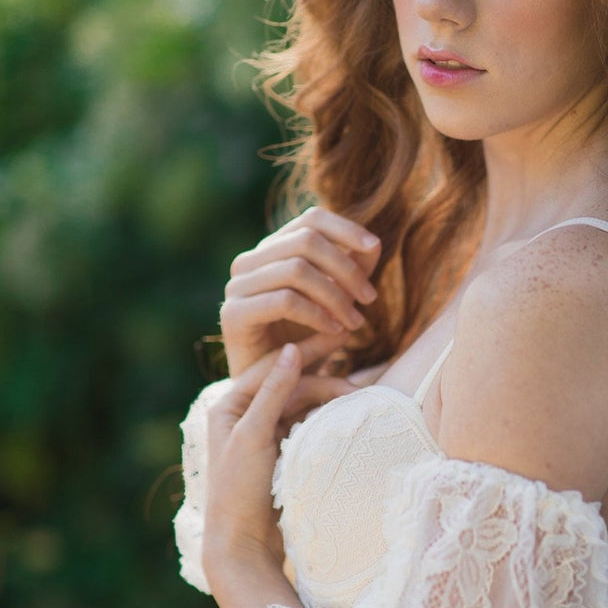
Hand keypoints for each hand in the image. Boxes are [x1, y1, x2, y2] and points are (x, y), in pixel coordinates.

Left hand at [202, 341, 354, 576]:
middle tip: (358, 381)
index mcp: (230, 404)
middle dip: (324, 378)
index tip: (340, 336)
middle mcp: (245, 414)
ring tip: (357, 403)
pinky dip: (326, 418)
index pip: (274, 365)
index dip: (307, 350)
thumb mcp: (254, 434)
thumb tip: (292, 349)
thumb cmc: (239, 490)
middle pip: (291, 384)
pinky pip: (306, 424)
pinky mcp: (281, 453)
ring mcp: (264, 434)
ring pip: (302, 404)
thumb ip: (273, 391)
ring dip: (328, 400)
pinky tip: (346, 417)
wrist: (242, 545)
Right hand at [220, 207, 381, 378]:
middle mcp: (249, 261)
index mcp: (272, 250)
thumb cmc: (304, 342)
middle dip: (346, 268)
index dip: (346, 228)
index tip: (375, 248)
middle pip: (306, 240)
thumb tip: (373, 245)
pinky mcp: (233, 314)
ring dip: (335, 296)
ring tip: (355, 322)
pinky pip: (284, 301)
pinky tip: (336, 331)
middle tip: (369, 298)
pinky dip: (317, 314)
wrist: (272, 388)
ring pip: (297, 269)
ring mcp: (237, 286)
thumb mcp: (335, 302)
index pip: (311, 219)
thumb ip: (350, 272)